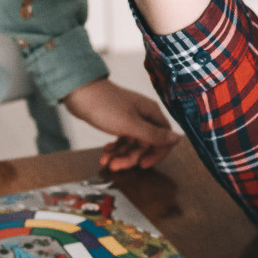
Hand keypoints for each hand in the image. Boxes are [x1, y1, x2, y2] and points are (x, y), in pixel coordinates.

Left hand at [61, 77, 180, 171]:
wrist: (79, 92)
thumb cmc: (105, 105)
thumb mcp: (130, 124)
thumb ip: (154, 135)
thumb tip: (178, 139)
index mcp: (151, 113)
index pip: (164, 138)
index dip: (156, 154)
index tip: (143, 165)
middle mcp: (143, 116)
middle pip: (145, 144)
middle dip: (131, 157)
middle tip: (115, 166)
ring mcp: (130, 119)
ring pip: (132, 144)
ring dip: (120, 155)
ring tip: (105, 161)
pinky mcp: (117, 121)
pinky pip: (121, 140)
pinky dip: (115, 148)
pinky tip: (105, 153)